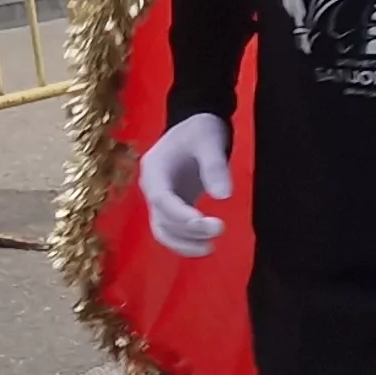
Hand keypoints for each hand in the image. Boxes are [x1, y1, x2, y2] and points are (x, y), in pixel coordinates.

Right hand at [136, 113, 232, 257]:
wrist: (198, 127)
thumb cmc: (201, 130)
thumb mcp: (210, 141)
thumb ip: (215, 167)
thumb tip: (224, 196)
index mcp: (154, 168)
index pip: (161, 198)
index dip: (179, 214)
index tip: (202, 223)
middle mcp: (151, 186)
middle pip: (162, 217)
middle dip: (188, 229)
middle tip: (219, 228)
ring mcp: (159, 198)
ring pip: (163, 230)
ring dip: (184, 243)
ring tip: (210, 246)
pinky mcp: (171, 207)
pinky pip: (172, 230)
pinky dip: (185, 242)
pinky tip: (206, 245)